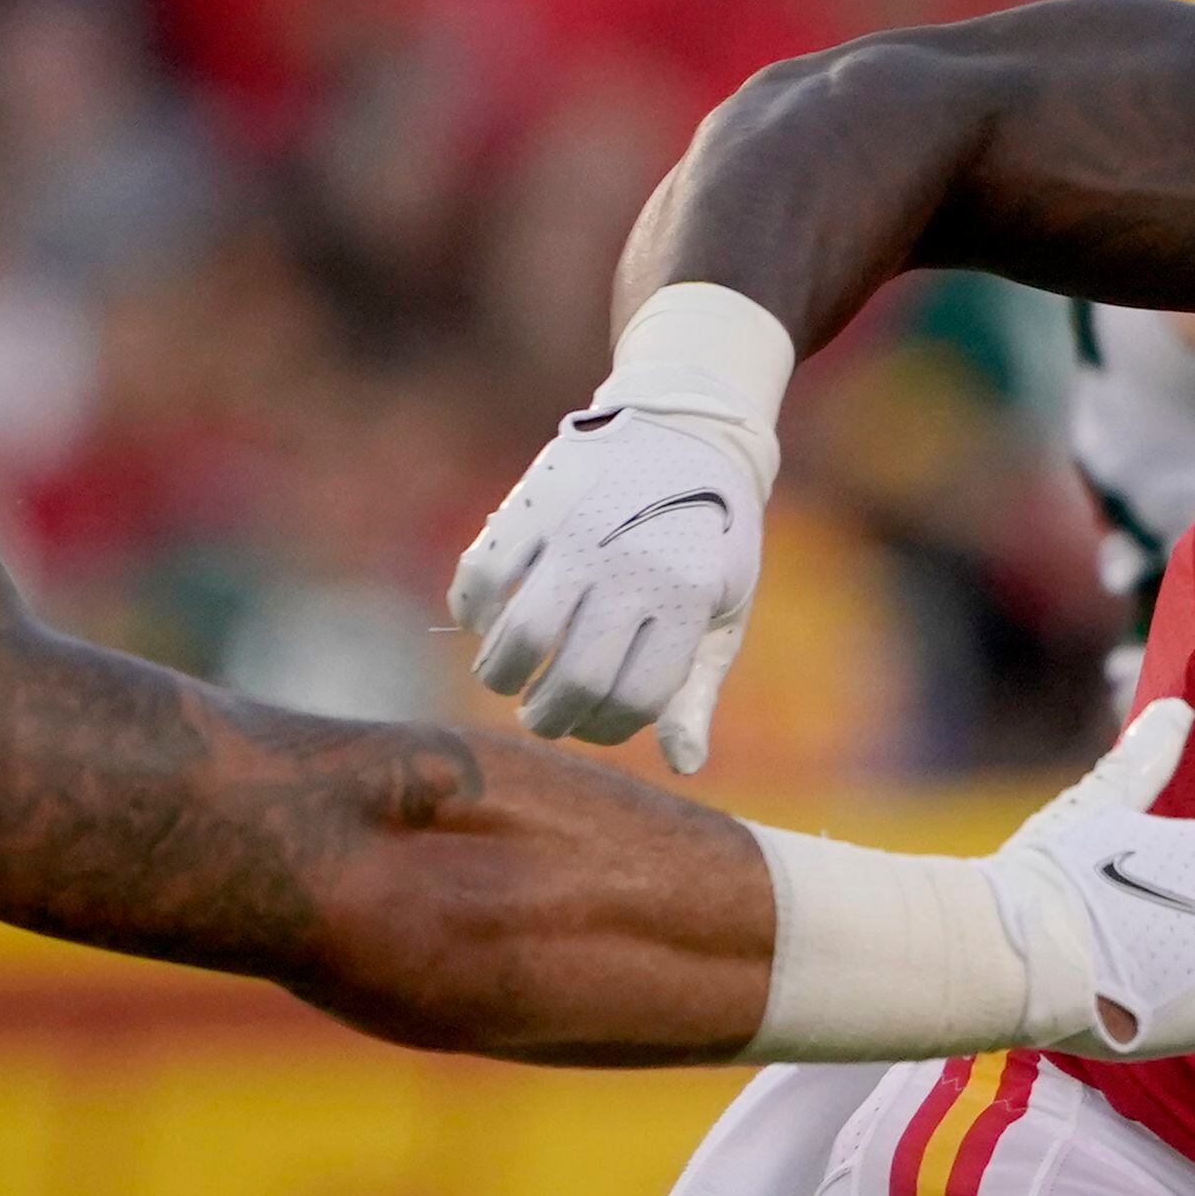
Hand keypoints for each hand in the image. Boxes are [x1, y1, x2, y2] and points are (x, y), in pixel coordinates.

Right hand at [450, 401, 770, 769]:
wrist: (688, 430)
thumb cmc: (707, 536)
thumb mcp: (723, 607)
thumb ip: (697, 685)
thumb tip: (683, 764)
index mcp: (691, 598)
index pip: (636, 699)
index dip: (604, 729)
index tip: (588, 725)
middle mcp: (635, 567)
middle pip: (575, 679)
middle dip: (548, 716)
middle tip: (539, 714)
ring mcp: (582, 532)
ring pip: (521, 635)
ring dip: (501, 674)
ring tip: (505, 677)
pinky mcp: (537, 500)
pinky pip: (482, 574)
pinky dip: (471, 611)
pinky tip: (483, 622)